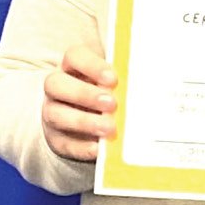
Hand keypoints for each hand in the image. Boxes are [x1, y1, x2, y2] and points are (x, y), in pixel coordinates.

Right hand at [42, 45, 117, 161]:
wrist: (97, 118)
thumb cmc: (112, 90)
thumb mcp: (118, 79)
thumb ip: (127, 76)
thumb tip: (152, 77)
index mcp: (73, 65)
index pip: (74, 56)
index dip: (91, 66)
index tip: (113, 78)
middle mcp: (57, 86)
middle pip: (56, 84)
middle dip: (84, 94)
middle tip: (112, 103)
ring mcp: (53, 112)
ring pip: (56, 114)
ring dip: (84, 122)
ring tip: (109, 128)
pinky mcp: (56, 137)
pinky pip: (63, 142)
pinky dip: (81, 146)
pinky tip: (99, 148)